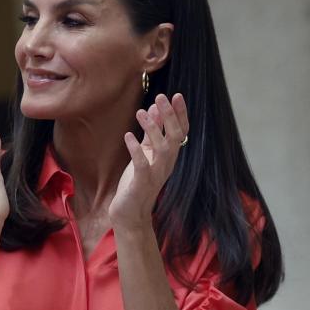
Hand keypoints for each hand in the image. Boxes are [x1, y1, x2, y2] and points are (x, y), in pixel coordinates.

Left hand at [109, 93, 188, 229]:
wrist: (130, 213)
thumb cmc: (137, 182)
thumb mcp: (146, 153)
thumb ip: (151, 134)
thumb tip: (155, 109)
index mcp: (168, 156)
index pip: (180, 132)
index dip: (180, 114)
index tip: (177, 95)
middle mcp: (166, 163)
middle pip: (174, 136)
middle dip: (169, 116)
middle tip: (161, 97)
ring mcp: (155, 173)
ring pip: (161, 148)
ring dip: (152, 128)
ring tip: (141, 112)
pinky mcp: (141, 183)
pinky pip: (141, 164)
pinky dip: (135, 150)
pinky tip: (128, 136)